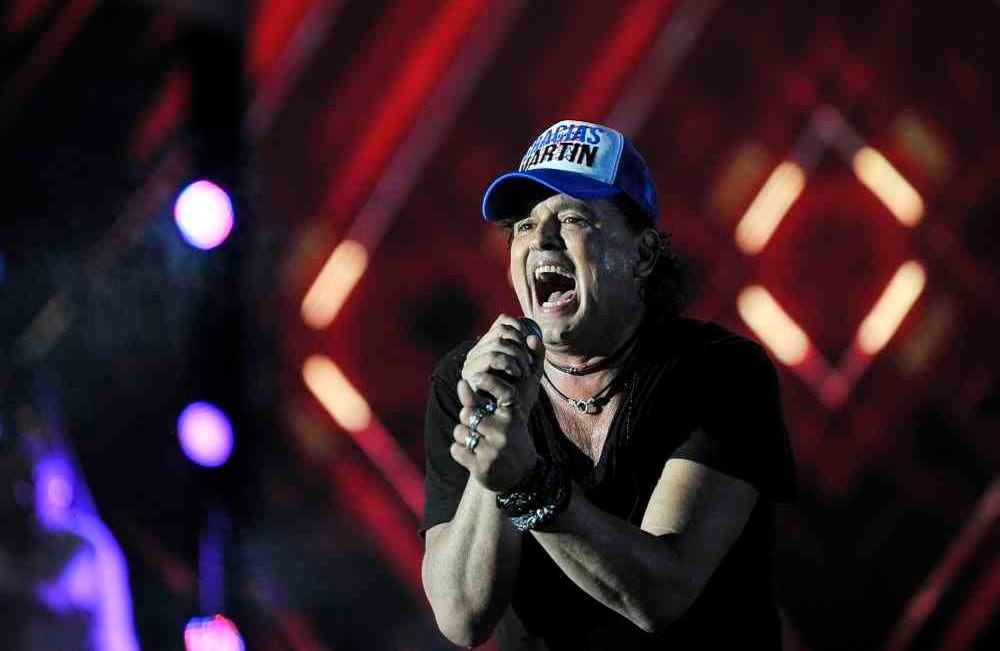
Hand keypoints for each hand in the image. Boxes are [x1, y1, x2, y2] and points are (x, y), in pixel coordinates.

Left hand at [451, 335, 544, 492]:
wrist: (522, 477)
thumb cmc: (509, 440)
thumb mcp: (501, 418)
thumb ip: (480, 401)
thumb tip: (461, 382)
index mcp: (514, 415)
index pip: (504, 392)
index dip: (489, 381)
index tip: (474, 377)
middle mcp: (506, 431)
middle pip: (468, 413)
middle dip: (466, 420)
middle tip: (479, 430)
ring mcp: (494, 449)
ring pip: (459, 432)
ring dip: (463, 437)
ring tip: (478, 444)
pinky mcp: (482, 466)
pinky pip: (455, 449)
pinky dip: (459, 452)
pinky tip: (473, 457)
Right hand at [461, 314, 543, 411]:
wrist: (512, 420)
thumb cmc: (520, 397)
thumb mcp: (533, 372)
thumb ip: (537, 354)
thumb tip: (532, 336)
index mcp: (490, 347)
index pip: (502, 322)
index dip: (518, 326)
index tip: (530, 342)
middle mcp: (478, 351)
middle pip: (501, 331)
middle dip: (520, 346)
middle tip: (528, 364)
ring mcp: (472, 362)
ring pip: (497, 342)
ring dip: (516, 356)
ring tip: (523, 372)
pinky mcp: (471, 374)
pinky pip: (491, 357)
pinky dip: (508, 362)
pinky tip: (516, 374)